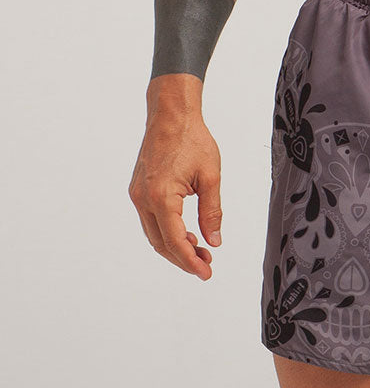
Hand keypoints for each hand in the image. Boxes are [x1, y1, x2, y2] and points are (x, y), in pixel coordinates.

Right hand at [129, 107, 222, 279]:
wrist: (171, 114)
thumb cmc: (192, 139)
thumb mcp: (211, 176)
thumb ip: (212, 212)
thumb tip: (214, 240)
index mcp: (161, 196)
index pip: (175, 241)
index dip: (190, 261)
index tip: (206, 273)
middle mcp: (143, 199)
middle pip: (161, 243)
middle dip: (183, 258)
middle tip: (206, 265)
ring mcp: (138, 195)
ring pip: (154, 234)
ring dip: (175, 246)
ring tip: (200, 250)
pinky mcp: (138, 190)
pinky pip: (151, 220)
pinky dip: (167, 231)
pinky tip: (186, 232)